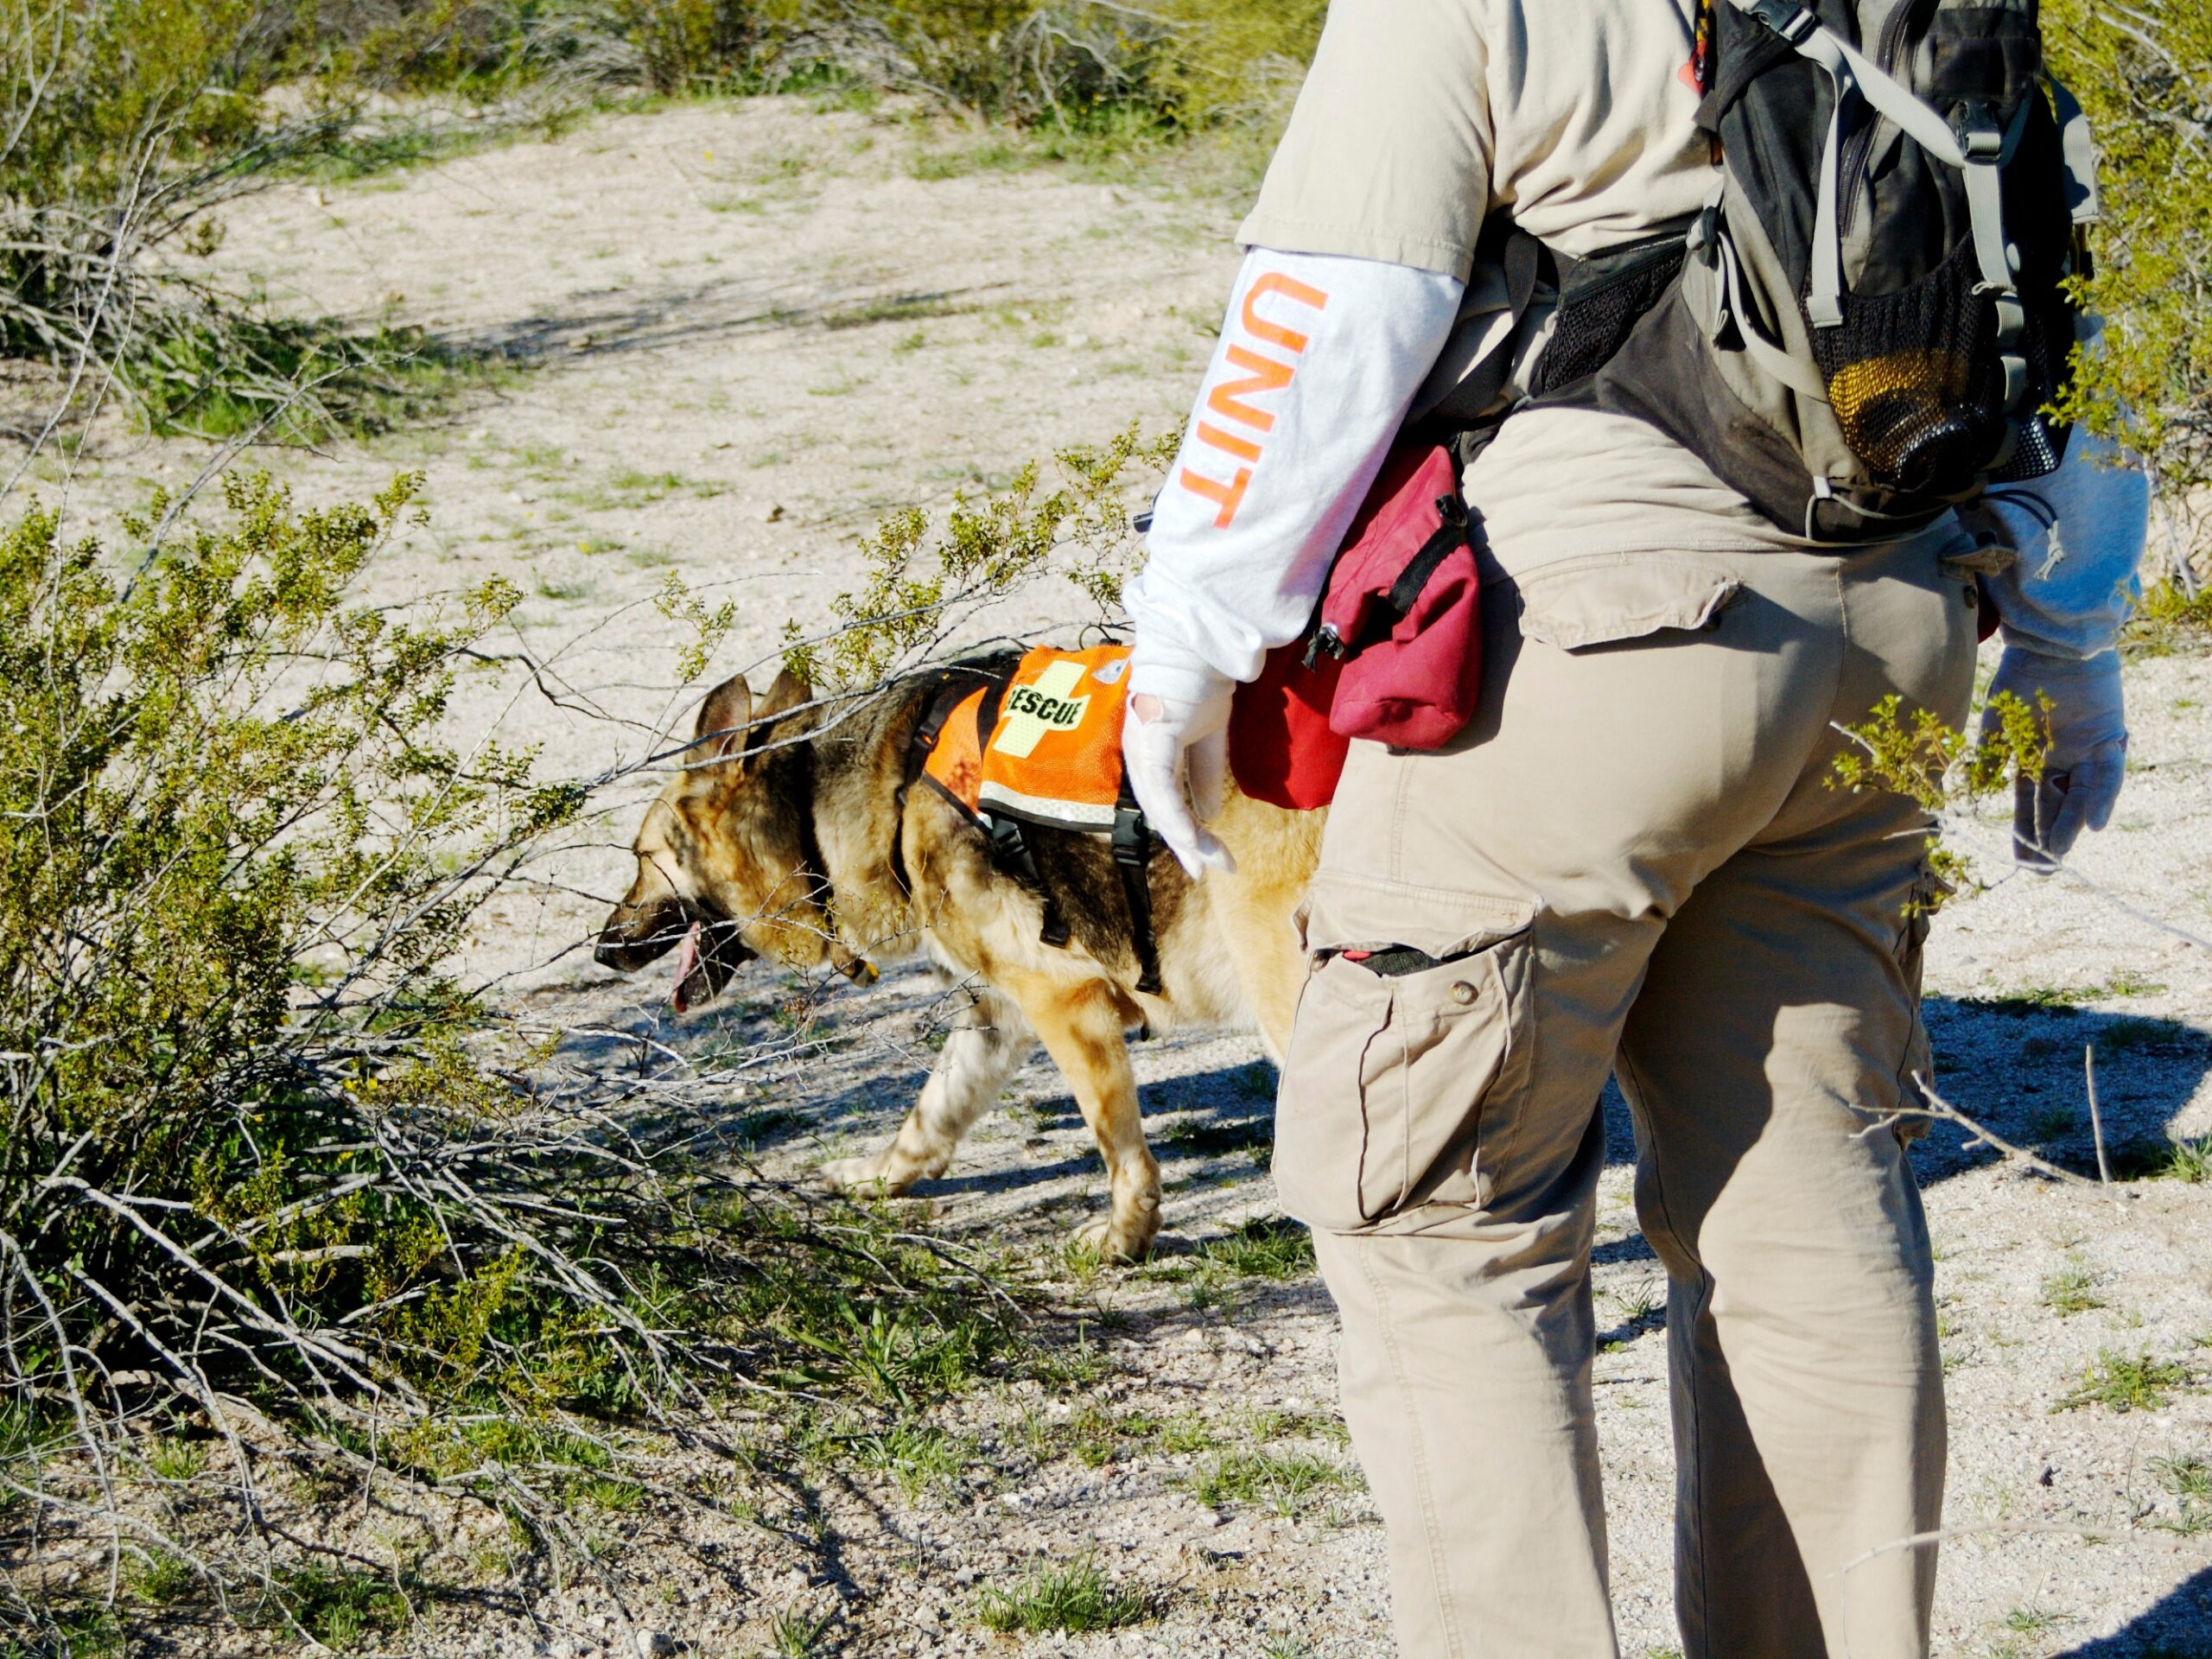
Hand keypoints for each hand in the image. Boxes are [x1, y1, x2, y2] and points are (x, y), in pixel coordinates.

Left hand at [1123, 685, 1236, 877]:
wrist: (1199, 647)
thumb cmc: (1200, 684)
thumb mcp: (1210, 737)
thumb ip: (1205, 775)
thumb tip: (1209, 814)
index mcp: (1151, 753)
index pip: (1165, 802)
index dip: (1184, 832)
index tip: (1206, 858)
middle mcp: (1139, 754)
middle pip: (1159, 811)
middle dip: (1185, 845)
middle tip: (1206, 872)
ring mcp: (1141, 747)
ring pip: (1158, 805)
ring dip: (1184, 837)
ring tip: (1206, 863)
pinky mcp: (1151, 739)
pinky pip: (1162, 785)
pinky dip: (1175, 814)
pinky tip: (1191, 838)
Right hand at [1980, 646, 2126, 868]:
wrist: (2049, 645)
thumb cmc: (2020, 677)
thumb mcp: (1997, 722)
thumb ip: (1988, 756)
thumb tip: (1973, 790)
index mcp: (2035, 756)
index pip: (2029, 802)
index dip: (2024, 830)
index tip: (2020, 860)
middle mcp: (2063, 759)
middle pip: (2057, 804)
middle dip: (2049, 836)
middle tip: (2044, 869)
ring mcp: (2087, 750)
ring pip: (2082, 795)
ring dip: (2073, 824)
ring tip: (2061, 851)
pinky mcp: (2110, 738)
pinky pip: (2108, 774)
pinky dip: (2102, 798)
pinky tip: (2095, 823)